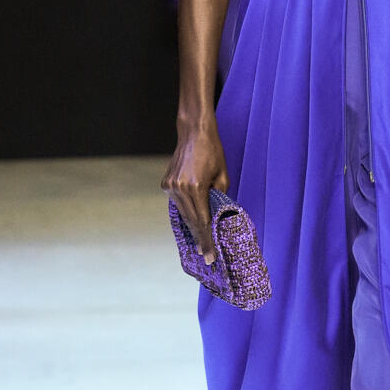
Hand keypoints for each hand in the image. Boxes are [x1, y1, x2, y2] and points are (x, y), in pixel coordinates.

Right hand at [160, 118, 229, 265]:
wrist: (194, 133)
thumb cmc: (213, 152)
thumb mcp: (223, 176)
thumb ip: (220, 198)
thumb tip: (217, 216)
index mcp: (196, 187)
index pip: (202, 221)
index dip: (207, 240)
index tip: (210, 256)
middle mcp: (180, 188)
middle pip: (191, 221)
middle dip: (200, 239)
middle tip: (207, 256)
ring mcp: (170, 186)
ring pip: (183, 213)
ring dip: (192, 227)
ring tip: (201, 243)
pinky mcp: (166, 183)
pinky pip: (177, 203)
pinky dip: (185, 212)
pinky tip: (192, 222)